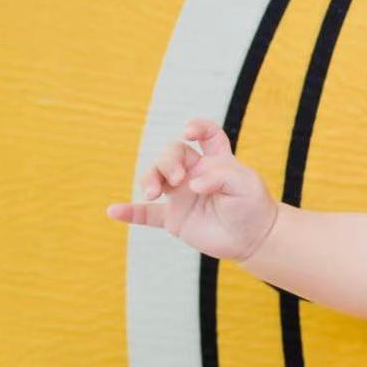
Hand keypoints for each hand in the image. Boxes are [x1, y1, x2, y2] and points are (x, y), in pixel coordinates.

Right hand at [105, 117, 280, 261]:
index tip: (189, 133)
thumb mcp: (245, 185)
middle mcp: (195, 173)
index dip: (197, 127)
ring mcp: (182, 195)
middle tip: (176, 179)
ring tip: (152, 193)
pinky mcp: (174, 219)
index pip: (206, 135)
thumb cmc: (252, 206)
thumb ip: (222, 177)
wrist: (252, 239)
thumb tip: (192, 185)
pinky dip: (130, 212)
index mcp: (216, 160)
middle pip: (171, 154)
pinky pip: (147, 214)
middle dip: (167, 162)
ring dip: (149, 179)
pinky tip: (114, 211)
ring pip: (156, 178)